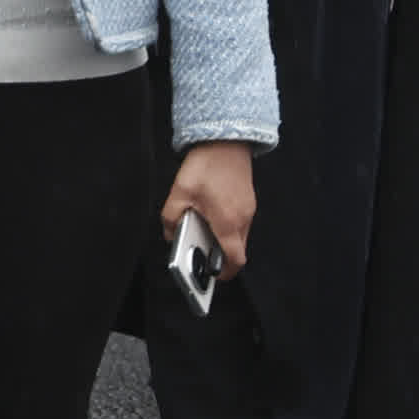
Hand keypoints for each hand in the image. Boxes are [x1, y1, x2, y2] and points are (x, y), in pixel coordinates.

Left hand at [163, 141, 256, 277]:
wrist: (226, 143)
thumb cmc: (206, 166)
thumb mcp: (178, 193)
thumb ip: (171, 218)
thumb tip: (171, 235)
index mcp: (227, 222)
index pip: (234, 258)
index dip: (224, 272)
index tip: (212, 276)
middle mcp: (242, 219)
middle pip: (236, 249)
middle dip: (219, 255)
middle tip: (199, 252)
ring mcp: (248, 210)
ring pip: (238, 235)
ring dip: (222, 239)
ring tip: (200, 230)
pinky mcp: (248, 202)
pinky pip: (239, 222)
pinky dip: (226, 226)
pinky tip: (209, 216)